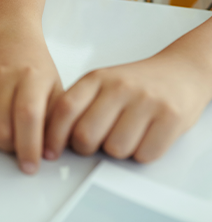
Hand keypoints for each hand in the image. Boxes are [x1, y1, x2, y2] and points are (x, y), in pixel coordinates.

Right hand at [0, 35, 62, 174]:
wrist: (12, 40)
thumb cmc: (34, 68)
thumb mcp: (56, 89)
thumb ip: (57, 121)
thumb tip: (52, 152)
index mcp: (30, 77)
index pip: (27, 115)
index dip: (28, 146)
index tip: (30, 164)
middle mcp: (1, 76)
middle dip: (8, 147)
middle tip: (16, 143)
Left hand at [43, 49, 211, 162]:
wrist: (178, 72)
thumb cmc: (134, 83)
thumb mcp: (101, 82)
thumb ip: (79, 103)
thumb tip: (52, 134)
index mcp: (96, 78)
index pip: (65, 108)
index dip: (53, 135)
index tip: (49, 151)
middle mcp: (119, 87)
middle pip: (86, 135)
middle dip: (85, 148)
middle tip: (93, 144)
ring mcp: (145, 101)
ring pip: (115, 149)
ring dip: (117, 151)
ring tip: (124, 134)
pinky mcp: (170, 117)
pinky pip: (144, 154)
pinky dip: (141, 153)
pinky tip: (144, 136)